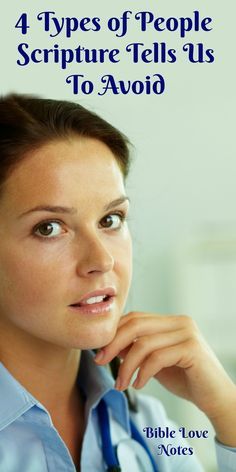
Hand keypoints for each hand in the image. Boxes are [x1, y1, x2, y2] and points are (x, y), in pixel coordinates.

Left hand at [95, 311, 235, 445]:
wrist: (215, 398)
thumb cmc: (186, 379)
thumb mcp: (155, 362)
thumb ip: (137, 350)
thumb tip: (109, 345)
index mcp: (171, 321)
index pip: (135, 318)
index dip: (114, 333)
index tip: (99, 352)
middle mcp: (180, 322)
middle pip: (136, 324)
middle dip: (113, 344)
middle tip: (99, 362)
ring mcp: (187, 333)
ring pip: (143, 343)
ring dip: (126, 366)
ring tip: (121, 384)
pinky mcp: (191, 349)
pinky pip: (157, 358)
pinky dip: (142, 373)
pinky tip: (138, 385)